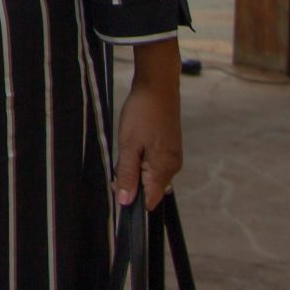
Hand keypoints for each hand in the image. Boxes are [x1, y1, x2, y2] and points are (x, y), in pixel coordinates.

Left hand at [115, 39, 182, 210]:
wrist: (158, 86)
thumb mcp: (128, 145)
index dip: (131, 197)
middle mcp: (173, 167)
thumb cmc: (142, 113)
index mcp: (164, 169)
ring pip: (151, 175)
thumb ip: (127, 174)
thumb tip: (125, 202)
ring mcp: (173, 157)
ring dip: (136, 168)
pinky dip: (142, 159)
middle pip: (150, 188)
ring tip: (129, 146)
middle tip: (119, 160)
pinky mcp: (171, 148)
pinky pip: (154, 163)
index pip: (150, 201)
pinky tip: (136, 143)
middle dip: (132, 181)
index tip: (117, 184)